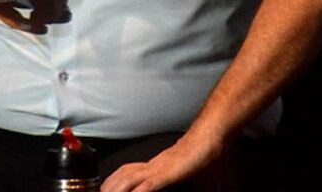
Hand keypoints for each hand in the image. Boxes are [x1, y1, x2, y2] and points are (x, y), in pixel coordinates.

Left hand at [102, 129, 225, 191]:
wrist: (213, 135)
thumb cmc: (208, 154)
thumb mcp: (199, 179)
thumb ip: (192, 188)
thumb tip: (204, 190)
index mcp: (159, 167)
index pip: (129, 172)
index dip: (115, 182)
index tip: (107, 189)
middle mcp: (154, 165)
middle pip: (122, 175)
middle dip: (109, 186)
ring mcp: (159, 168)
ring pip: (127, 179)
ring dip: (116, 190)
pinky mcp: (167, 173)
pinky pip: (147, 186)